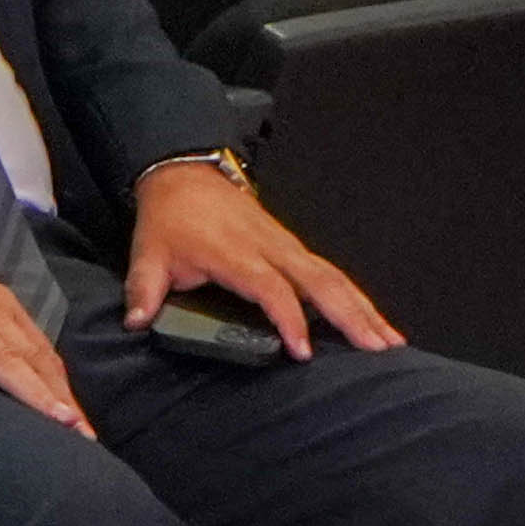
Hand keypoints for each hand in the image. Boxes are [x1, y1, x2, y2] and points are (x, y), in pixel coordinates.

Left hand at [124, 159, 400, 358]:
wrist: (185, 175)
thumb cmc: (170, 218)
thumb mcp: (148, 253)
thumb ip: (143, 290)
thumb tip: (136, 322)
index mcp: (236, 253)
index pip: (270, 288)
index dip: (288, 319)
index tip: (302, 351)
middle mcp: (270, 247)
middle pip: (319, 281)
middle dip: (350, 315)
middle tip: (375, 349)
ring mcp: (286, 245)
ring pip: (333, 277)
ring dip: (362, 309)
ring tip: (388, 342)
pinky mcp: (293, 247)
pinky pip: (330, 273)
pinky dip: (355, 297)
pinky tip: (373, 321)